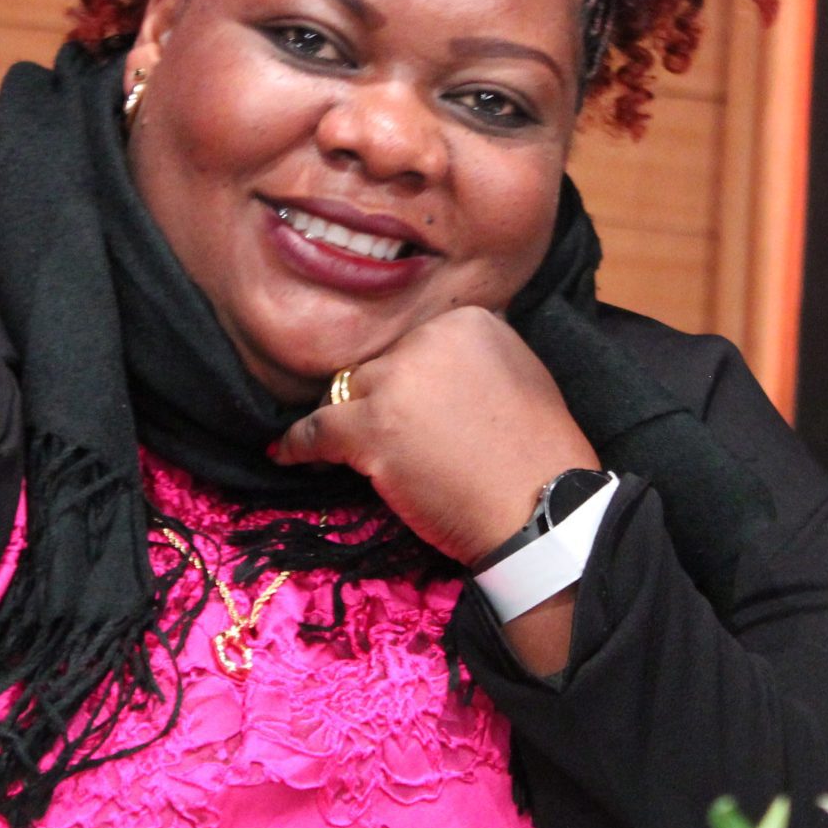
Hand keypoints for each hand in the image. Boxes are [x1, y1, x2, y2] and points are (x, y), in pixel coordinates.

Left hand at [270, 307, 598, 568]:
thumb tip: (436, 349)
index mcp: (468, 320)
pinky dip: (298, 443)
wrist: (541, 507)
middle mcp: (426, 340)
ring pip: (345, 391)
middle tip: (383, 431)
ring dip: (343, 417)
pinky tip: (286, 453)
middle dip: (377, 396)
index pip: (412, 338)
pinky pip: (316, 428)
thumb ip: (476, 351)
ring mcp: (395, 383)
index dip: (406, 373)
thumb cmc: (537, 453)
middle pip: (377, 364)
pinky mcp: (370, 429)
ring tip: (336, 443)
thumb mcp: (522, 372)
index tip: (404, 401)